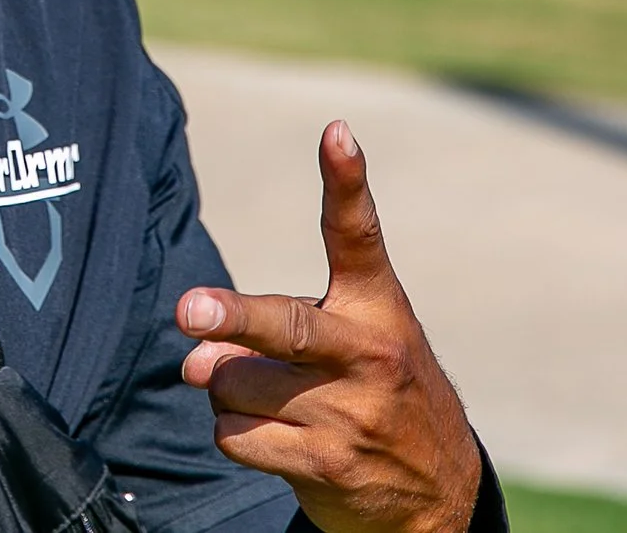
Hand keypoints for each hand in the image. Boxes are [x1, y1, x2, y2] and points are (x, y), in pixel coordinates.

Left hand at [177, 121, 480, 532]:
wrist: (438, 493)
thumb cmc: (372, 393)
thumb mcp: (346, 346)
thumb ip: (268, 334)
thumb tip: (192, 363)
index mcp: (378, 307)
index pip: (359, 235)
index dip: (346, 181)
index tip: (336, 133)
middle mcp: (368, 354)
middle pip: (287, 325)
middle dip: (233, 317)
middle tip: (188, 309)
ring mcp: (348, 414)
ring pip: (234, 382)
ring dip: (225, 386)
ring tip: (268, 396)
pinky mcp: (325, 465)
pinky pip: (234, 435)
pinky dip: (230, 431)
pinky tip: (269, 434)